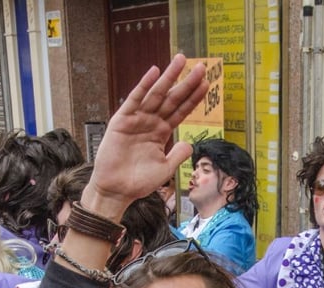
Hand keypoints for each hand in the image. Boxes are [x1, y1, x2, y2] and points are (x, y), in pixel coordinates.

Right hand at [81, 55, 208, 216]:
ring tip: (181, 61)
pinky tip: (154, 72)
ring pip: (157, 94)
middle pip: (172, 98)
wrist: (116, 190)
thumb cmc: (138, 182)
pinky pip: (135, 99)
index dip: (193, 98)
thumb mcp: (165, 169)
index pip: (181, 111)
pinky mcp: (122, 120)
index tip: (206, 84)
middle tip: (201, 66)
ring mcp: (137, 119)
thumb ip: (178, 155)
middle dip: (186, 82)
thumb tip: (190, 143)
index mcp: (161, 132)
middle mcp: (151, 122)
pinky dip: (144, 85)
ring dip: (169, 77)